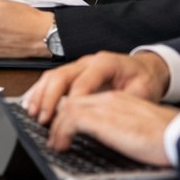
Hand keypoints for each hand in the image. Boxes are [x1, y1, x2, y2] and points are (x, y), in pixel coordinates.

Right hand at [22, 50, 170, 125]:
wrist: (147, 69)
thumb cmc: (144, 80)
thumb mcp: (143, 92)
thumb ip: (124, 101)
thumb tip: (106, 114)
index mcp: (105, 63)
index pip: (82, 81)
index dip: (72, 100)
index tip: (66, 118)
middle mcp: (88, 61)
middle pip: (61, 76)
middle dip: (49, 98)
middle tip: (44, 118)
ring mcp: (78, 66)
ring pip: (52, 76)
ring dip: (40, 95)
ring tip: (32, 112)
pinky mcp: (73, 73)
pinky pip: (52, 79)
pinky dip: (40, 92)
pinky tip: (32, 103)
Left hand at [42, 92, 176, 166]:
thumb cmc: (165, 139)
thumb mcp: (136, 129)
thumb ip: (120, 129)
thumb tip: (108, 143)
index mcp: (118, 99)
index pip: (83, 98)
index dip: (66, 112)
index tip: (58, 127)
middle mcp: (109, 98)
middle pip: (70, 99)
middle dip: (55, 116)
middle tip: (48, 134)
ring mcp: (105, 106)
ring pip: (67, 107)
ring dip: (55, 125)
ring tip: (54, 143)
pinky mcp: (103, 118)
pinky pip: (71, 119)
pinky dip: (61, 132)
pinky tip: (62, 146)